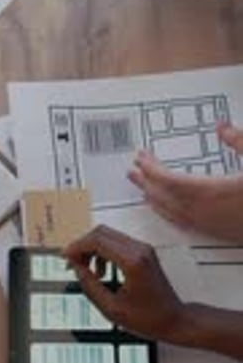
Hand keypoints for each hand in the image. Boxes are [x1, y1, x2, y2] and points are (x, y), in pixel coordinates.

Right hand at [64, 225, 189, 342]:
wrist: (174, 320)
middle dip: (82, 246)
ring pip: (108, 235)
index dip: (77, 247)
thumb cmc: (149, 318)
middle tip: (72, 264)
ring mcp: (143, 249)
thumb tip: (75, 268)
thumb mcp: (111, 309)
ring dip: (92, 249)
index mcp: (132, 262)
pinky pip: (116, 242)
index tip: (65, 258)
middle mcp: (139, 250)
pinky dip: (103, 252)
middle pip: (101, 232)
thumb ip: (90, 286)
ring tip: (87, 271)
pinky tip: (101, 271)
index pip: (97, 241)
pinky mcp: (143, 251)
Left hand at [129, 122, 242, 241]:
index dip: (152, 169)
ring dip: (155, 199)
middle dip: (146, 182)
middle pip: (165, 197)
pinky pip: (185, 225)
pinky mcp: (220, 235)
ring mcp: (212, 226)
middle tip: (130, 171)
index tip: (140, 157)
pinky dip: (170, 215)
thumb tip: (221, 126)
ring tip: (142, 189)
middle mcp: (207, 212)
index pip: (170, 180)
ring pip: (173, 214)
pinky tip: (168, 212)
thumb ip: (240, 141)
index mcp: (213, 192)